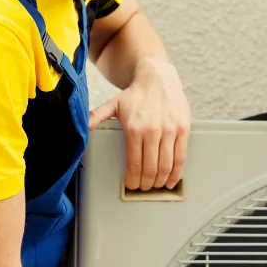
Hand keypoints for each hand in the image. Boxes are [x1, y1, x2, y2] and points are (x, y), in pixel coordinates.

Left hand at [88, 58, 190, 190]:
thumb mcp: (113, 104)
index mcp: (134, 128)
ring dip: (161, 181)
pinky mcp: (183, 129)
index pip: (134, 164)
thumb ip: (98, 116)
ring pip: (166, 165)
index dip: (133, 180)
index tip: (131, 185)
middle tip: (143, 188)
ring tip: (156, 186)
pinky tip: (172, 179)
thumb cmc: (136, 94)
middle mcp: (152, 131)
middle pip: (151, 168)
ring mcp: (169, 130)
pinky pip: (181, 156)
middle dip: (146, 184)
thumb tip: (84, 126)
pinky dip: (177, 172)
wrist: (157, 77)